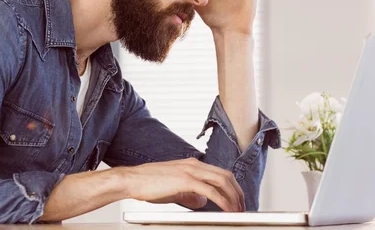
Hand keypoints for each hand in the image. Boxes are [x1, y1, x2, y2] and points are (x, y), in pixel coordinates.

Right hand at [123, 158, 245, 211]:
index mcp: (192, 164)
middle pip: (226, 175)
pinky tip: (226, 209)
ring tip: (237, 210)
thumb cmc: (148, 184)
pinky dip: (222, 200)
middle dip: (238, 192)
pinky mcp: (186, 180)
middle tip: (242, 206)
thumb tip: (202, 202)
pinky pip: (211, 191)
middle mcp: (194, 164)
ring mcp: (191, 171)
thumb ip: (190, 195)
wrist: (132, 180)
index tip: (237, 199)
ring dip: (233, 196)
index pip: (220, 173)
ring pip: (222, 181)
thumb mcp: (174, 189)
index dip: (232, 186)